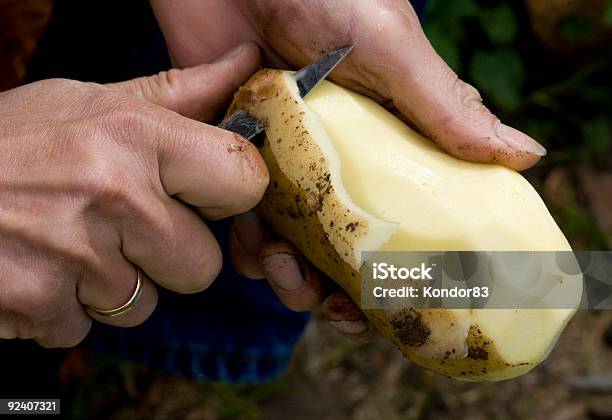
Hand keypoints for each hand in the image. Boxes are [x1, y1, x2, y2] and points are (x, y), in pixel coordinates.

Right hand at [0, 44, 266, 346]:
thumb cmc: (10, 141)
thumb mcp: (89, 101)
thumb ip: (177, 94)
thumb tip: (245, 62)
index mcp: (136, 135)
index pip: (245, 181)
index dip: (229, 195)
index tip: (203, 194)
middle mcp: (116, 195)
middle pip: (203, 265)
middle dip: (168, 255)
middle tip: (120, 226)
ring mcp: (78, 256)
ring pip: (146, 304)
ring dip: (114, 285)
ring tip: (69, 243)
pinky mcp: (41, 304)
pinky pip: (88, 327)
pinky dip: (66, 308)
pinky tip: (39, 267)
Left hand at [150, 0, 546, 340]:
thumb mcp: (388, 45)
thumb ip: (442, 104)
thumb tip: (524, 155)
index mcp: (386, 141)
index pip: (408, 217)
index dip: (406, 269)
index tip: (399, 305)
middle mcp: (338, 160)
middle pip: (347, 245)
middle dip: (340, 289)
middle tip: (331, 306)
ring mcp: (286, 162)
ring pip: (293, 244)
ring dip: (289, 275)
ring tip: (283, 273)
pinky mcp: (238, 156)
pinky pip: (241, 219)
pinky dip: (244, 244)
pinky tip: (249, 246)